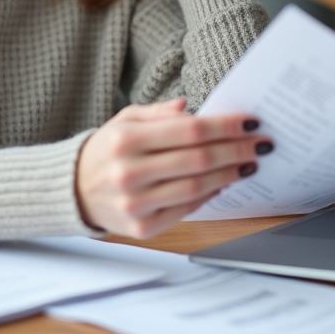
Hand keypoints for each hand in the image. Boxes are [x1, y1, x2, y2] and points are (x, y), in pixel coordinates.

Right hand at [75, 98, 272, 238]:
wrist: (73, 190)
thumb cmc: (105, 150)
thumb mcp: (124, 120)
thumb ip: (158, 112)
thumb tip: (191, 108)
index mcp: (126, 140)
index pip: (189, 131)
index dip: (225, 126)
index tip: (250, 122)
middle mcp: (130, 172)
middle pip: (198, 159)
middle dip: (236, 150)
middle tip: (260, 143)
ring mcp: (136, 203)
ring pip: (196, 186)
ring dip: (229, 174)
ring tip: (248, 163)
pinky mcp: (142, 226)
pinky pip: (186, 209)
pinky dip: (209, 194)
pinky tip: (223, 181)